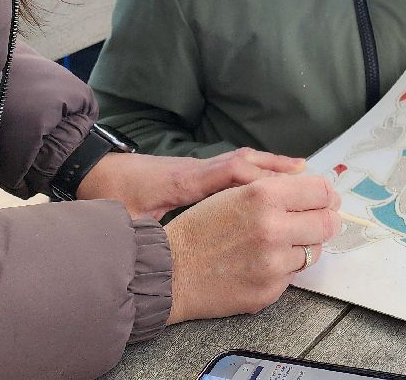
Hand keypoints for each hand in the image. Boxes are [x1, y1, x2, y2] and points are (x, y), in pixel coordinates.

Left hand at [76, 148, 306, 221]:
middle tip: (311, 178)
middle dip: (278, 169)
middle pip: (244, 161)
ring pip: (243, 160)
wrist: (94, 169)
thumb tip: (162, 246)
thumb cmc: (112, 195)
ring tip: (304, 174)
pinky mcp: (197, 171)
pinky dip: (259, 169)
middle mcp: (197, 169)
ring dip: (273, 166)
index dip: (258, 176)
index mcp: (183, 180)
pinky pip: (235, 166)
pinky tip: (275, 177)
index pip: (227, 172)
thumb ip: (148, 231)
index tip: (285, 184)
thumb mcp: (130, 219)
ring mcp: (199, 168)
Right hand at [164, 171, 340, 323]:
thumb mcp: (236, 192)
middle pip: (327, 223)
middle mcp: (273, 228)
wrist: (171, 271)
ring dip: (303, 246)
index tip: (326, 200)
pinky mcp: (270, 290)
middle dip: (324, 221)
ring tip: (279, 244)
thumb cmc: (200, 228)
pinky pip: (293, 275)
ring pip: (313, 251)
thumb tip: (317, 191)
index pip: (321, 191)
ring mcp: (273, 263)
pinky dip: (283, 268)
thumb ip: (277, 189)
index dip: (326, 195)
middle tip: (316, 222)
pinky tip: (262, 264)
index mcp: (264, 195)